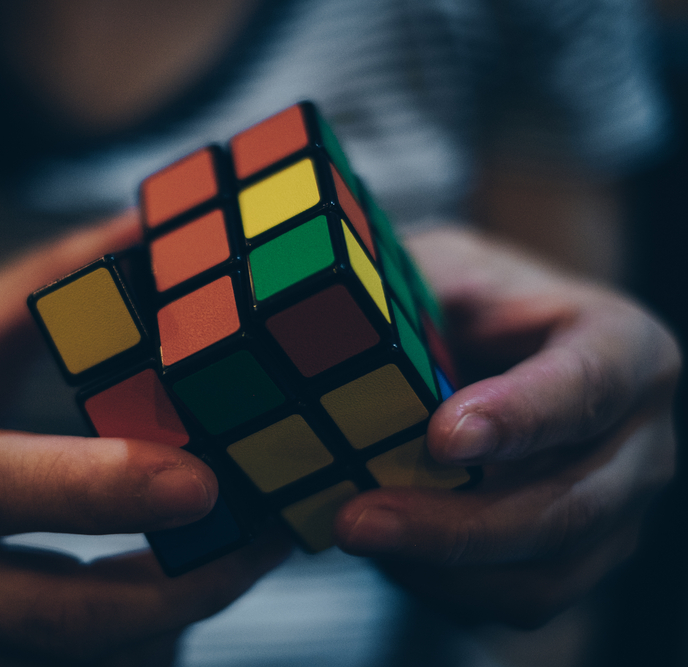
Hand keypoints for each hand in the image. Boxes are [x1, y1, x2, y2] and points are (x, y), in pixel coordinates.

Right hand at [0, 211, 288, 665]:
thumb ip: (49, 280)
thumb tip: (150, 226)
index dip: (96, 490)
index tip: (204, 479)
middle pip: (41, 610)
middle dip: (170, 587)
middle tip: (264, 539)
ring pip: (62, 663)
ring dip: (169, 621)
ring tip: (244, 560)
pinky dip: (136, 649)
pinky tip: (182, 595)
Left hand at [333, 227, 678, 626]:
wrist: (487, 348)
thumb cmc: (465, 301)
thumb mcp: (443, 267)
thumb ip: (415, 286)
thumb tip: (333, 312)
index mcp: (623, 346)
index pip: (589, 384)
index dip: (521, 416)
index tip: (443, 438)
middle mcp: (638, 439)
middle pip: (570, 505)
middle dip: (456, 523)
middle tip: (358, 518)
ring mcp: (614, 512)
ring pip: (546, 574)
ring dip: (441, 568)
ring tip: (354, 536)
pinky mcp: (574, 560)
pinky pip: (516, 601)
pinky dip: (443, 587)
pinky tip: (386, 553)